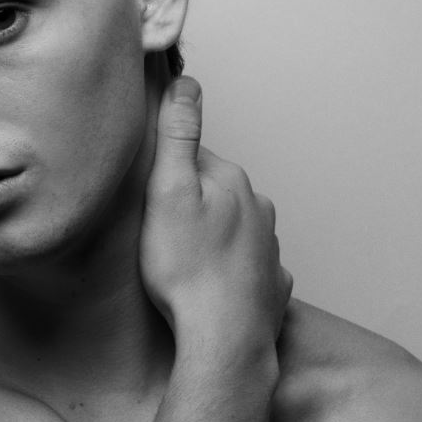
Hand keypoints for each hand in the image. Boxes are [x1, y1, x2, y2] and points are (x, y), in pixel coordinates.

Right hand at [140, 77, 291, 349]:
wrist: (224, 338)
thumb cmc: (188, 270)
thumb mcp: (169, 193)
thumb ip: (178, 136)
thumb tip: (186, 82)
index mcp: (233, 182)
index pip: (196, 160)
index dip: (168, 175)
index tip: (150, 196)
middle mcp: (259, 209)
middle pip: (218, 195)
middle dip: (193, 206)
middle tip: (161, 233)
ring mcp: (270, 249)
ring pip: (235, 231)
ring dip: (213, 240)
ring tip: (183, 264)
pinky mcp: (271, 287)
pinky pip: (248, 270)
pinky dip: (231, 274)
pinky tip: (212, 289)